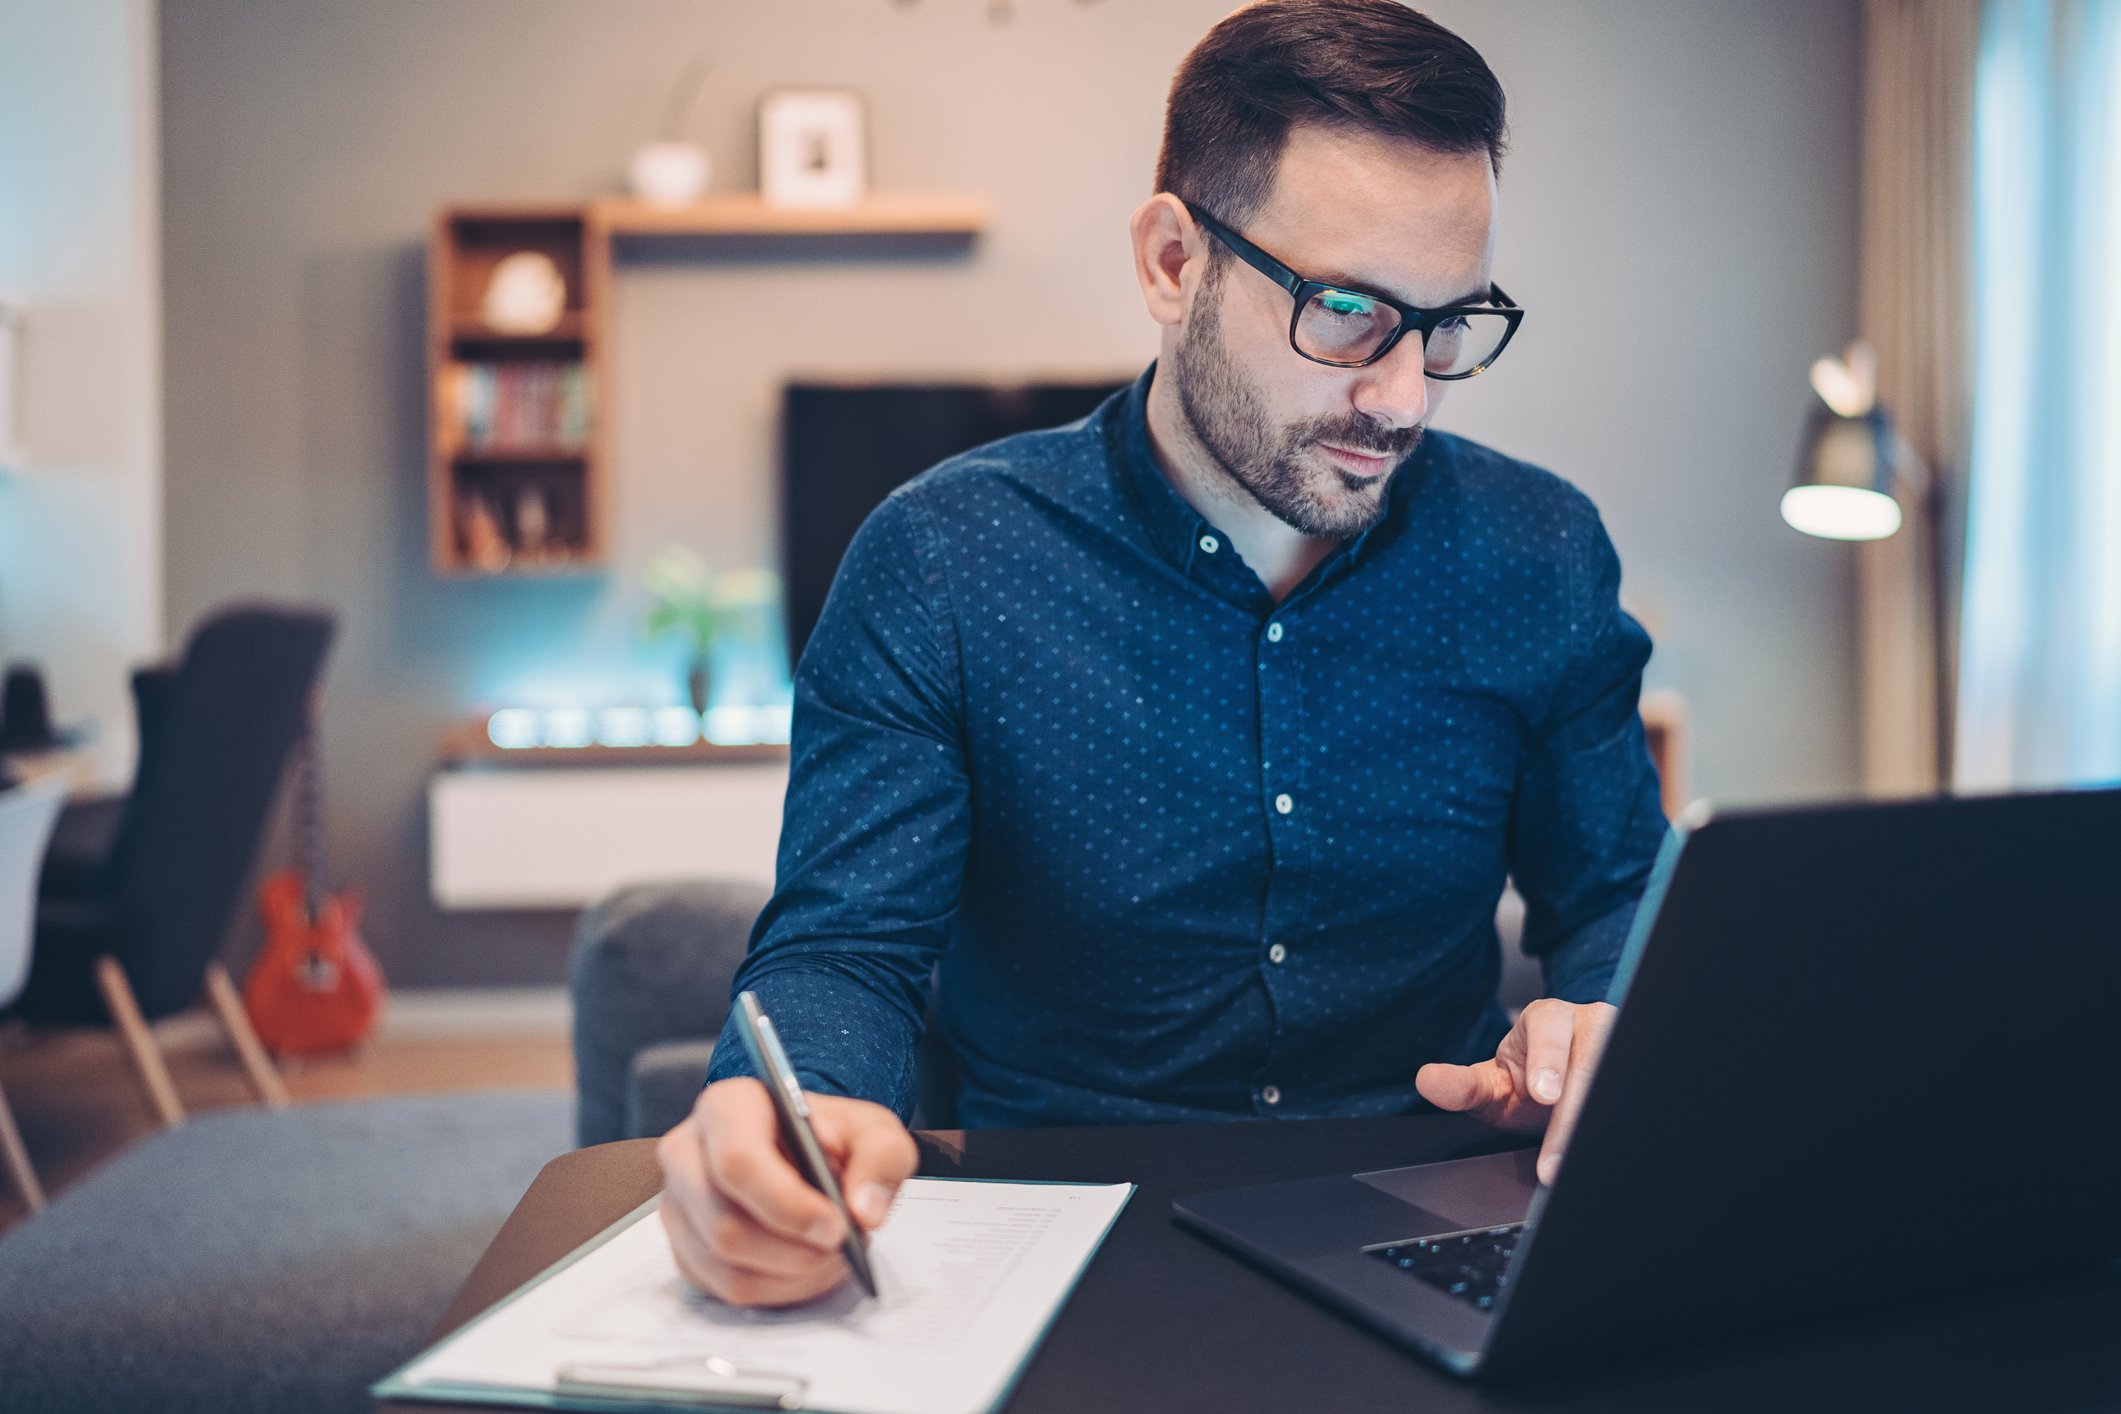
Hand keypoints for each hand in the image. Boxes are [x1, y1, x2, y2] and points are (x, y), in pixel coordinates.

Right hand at [656, 1077, 917, 1306]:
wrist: (807, 1154)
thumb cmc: (830, 1138)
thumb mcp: (873, 1130)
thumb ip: (882, 1158)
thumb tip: (864, 1211)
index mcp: (727, 1107)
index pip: (738, 1161)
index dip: (787, 1205)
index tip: (835, 1227)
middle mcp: (687, 1153)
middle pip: (725, 1225)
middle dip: (794, 1251)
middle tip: (841, 1249)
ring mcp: (679, 1204)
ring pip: (724, 1265)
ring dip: (790, 1275)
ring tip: (831, 1258)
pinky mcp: (684, 1247)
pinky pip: (723, 1288)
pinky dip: (775, 1289)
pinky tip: (805, 1269)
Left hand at [1414, 998, 1615, 1186]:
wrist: (1562, 1088)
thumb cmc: (1528, 1082)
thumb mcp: (1493, 1085)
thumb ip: (1462, 1085)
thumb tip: (1426, 1081)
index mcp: (1548, 1018)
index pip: (1550, 1030)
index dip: (1548, 1061)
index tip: (1543, 1094)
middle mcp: (1589, 1023)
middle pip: (1592, 1057)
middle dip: (1575, 1109)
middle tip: (1557, 1156)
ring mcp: (1620, 1043)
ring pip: (1619, 1073)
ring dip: (1602, 1117)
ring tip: (1581, 1157)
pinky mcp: (1636, 1069)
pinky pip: (1634, 1094)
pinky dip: (1620, 1122)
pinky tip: (1603, 1151)